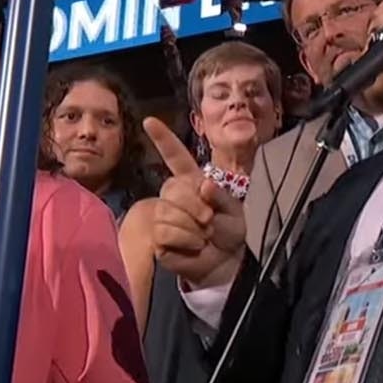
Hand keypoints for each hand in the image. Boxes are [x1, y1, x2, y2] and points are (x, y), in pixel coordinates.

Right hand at [144, 117, 246, 285]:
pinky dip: (185, 240)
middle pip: (173, 187)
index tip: (149, 121)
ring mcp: (163, 214)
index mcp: (193, 181)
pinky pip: (166, 232)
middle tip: (209, 220)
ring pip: (168, 211)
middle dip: (195, 205)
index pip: (176, 156)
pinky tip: (192, 245)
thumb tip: (204, 185)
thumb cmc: (229, 231)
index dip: (163, 139)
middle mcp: (174, 194)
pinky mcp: (157, 236)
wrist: (225, 262)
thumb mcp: (233, 210)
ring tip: (203, 236)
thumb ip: (221, 196)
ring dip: (192, 227)